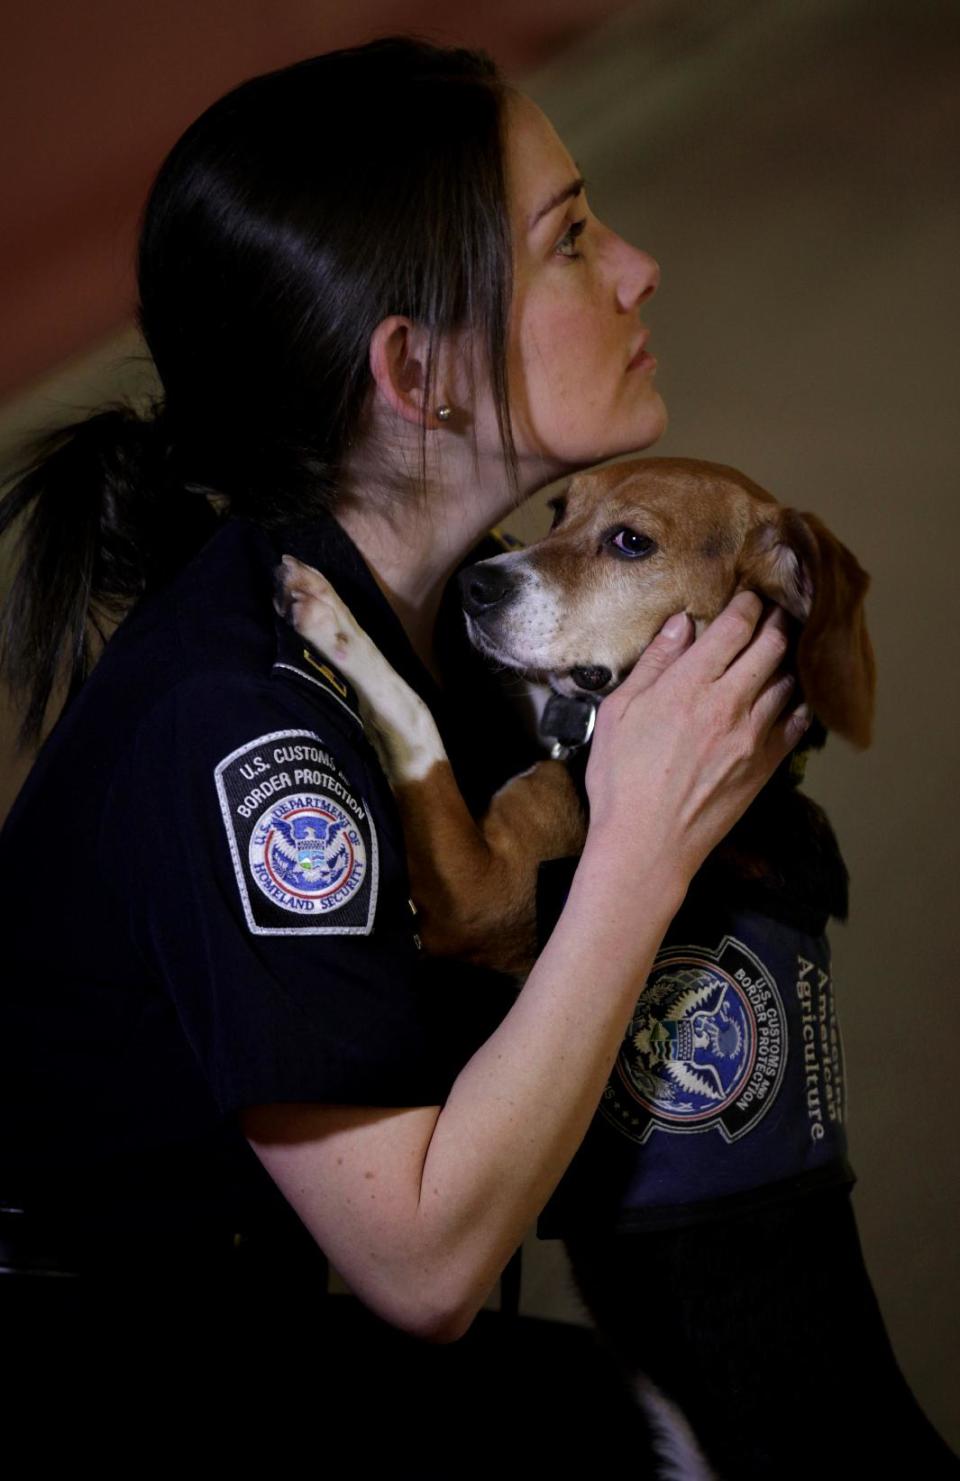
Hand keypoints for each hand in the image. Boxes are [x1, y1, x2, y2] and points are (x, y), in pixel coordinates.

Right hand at [583, 592, 807, 890]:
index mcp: (690, 685)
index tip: (748, 595)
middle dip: (777, 620)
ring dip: (789, 657)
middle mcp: (730, 703)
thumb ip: (653, 664)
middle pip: (772, 645)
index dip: (747, 604)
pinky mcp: (765, 765)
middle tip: (777, 609)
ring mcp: (754, 735)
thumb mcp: (619, 713)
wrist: (646, 845)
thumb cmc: (621, 780)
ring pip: (789, 679)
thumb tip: (680, 625)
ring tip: (785, 646)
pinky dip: (799, 700)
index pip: (735, 627)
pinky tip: (794, 693)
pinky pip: (797, 722)